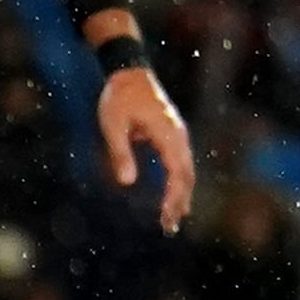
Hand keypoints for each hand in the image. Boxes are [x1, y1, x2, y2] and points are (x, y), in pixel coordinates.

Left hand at [98, 66, 196, 232]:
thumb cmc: (119, 97)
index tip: (165, 217)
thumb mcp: (113, 125)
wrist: (129, 71)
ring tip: (174, 219)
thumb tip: (127, 183)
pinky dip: (179, 182)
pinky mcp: (172, 134)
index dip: (173, 197)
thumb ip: (120, 153)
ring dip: (182, 195)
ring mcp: (177, 134)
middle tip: (169, 228)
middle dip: (180, 202)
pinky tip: (174, 197)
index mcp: (167, 134)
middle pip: (187, 175)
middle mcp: (178, 135)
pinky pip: (180, 163)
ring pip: (186, 170)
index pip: (177, 172)